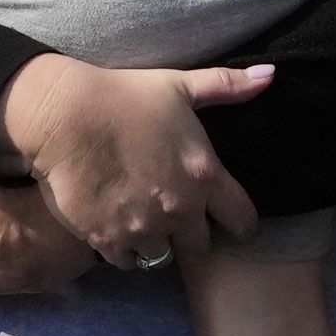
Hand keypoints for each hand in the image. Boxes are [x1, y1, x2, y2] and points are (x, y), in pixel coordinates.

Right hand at [0, 53, 268, 270]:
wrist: (65, 117)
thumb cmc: (124, 96)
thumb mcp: (180, 86)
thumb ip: (227, 86)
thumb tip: (271, 74)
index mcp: (204, 177)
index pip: (242, 219)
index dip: (239, 223)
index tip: (230, 221)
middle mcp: (180, 210)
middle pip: (200, 247)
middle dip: (192, 236)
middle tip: (177, 221)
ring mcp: (144, 229)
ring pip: (162, 257)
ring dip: (157, 244)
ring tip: (144, 225)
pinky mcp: (108, 240)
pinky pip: (127, 262)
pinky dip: (125, 251)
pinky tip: (118, 230)